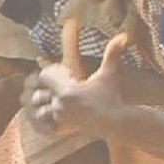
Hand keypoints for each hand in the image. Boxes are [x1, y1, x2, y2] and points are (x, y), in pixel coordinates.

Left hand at [30, 19, 128, 136]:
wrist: (118, 123)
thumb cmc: (113, 97)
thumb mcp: (110, 74)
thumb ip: (113, 53)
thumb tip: (123, 35)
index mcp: (67, 91)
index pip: (44, 76)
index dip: (53, 72)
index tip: (67, 72)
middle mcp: (60, 106)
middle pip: (39, 94)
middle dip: (49, 89)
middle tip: (65, 86)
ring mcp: (62, 119)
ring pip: (42, 110)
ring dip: (49, 104)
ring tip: (64, 100)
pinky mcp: (65, 128)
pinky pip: (50, 122)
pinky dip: (55, 116)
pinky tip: (69, 110)